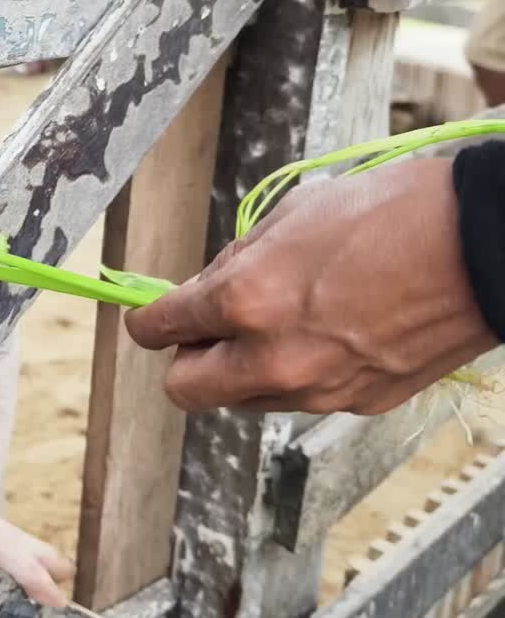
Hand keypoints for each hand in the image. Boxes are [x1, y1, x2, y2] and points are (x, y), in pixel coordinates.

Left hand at [124, 158, 497, 414]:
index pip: (160, 329)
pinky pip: (298, 398)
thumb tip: (200, 289)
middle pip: (184, 390)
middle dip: (185, 360)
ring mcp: (315, 390)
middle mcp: (272, 358)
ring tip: (279, 323)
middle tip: (203, 332)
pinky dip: (294, 374)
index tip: (148, 317)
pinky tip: (326, 333)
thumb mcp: (290, 215)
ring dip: (240, 369)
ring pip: (241, 398)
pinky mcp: (355, 404)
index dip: (146, 320)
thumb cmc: (390, 213)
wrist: (483, 246)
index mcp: (245, 302)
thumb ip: (233, 262)